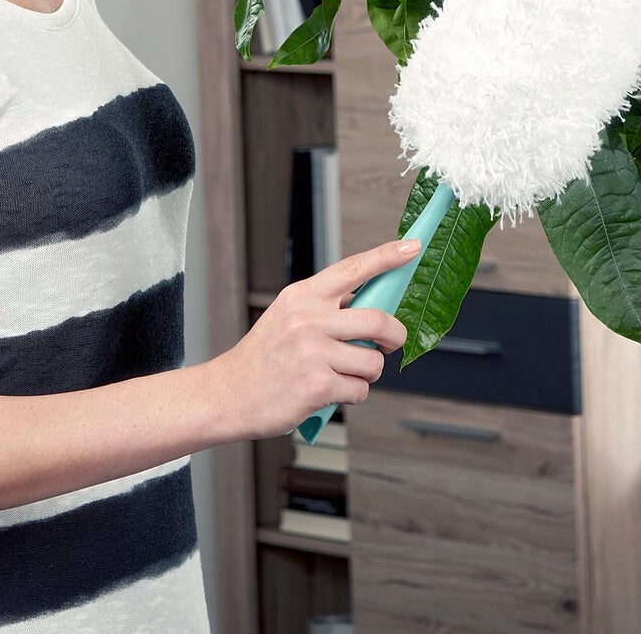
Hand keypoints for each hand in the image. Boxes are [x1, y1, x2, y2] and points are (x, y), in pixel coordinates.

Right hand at [206, 238, 416, 440]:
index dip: (386, 257)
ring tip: (343, 374)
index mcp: (303, 297)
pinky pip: (360, 389)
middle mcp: (308, 319)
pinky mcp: (318, 385)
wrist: (229, 393)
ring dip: (367, 373)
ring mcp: (313, 352)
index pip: (352, 269)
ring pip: (373, 361)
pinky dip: (352, 394)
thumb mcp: (288, 317)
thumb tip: (371, 304)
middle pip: (378, 319)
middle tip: (392, 342)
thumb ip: (326, 308)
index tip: (412, 246)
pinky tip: (330, 391)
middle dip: (395, 335)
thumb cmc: (265, 357)